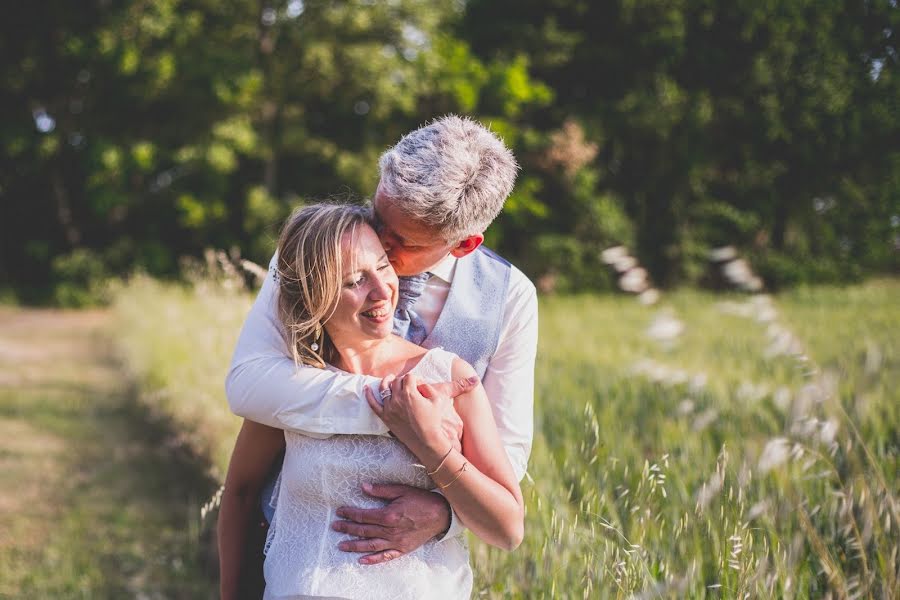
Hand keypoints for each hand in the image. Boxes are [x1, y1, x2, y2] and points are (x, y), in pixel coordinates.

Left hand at [331, 483, 451, 563]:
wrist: (441, 515)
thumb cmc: (421, 500)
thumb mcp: (402, 490)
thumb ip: (382, 490)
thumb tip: (364, 487)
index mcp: (389, 515)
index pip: (364, 516)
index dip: (350, 514)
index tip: (340, 512)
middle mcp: (390, 531)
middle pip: (364, 530)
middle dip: (347, 528)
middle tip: (335, 527)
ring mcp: (396, 542)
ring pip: (370, 546)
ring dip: (354, 546)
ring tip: (341, 545)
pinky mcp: (402, 549)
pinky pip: (385, 557)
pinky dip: (372, 560)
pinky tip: (361, 560)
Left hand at [367, 373, 446, 454]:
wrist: (427, 440)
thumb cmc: (433, 420)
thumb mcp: (437, 399)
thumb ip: (428, 387)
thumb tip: (420, 383)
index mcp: (410, 393)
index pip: (409, 377)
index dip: (415, 378)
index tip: (419, 384)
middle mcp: (397, 399)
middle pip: (396, 381)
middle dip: (403, 380)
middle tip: (408, 385)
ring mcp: (389, 408)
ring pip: (384, 388)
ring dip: (387, 382)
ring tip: (390, 379)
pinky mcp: (385, 417)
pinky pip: (373, 404)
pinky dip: (369, 395)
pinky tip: (366, 388)